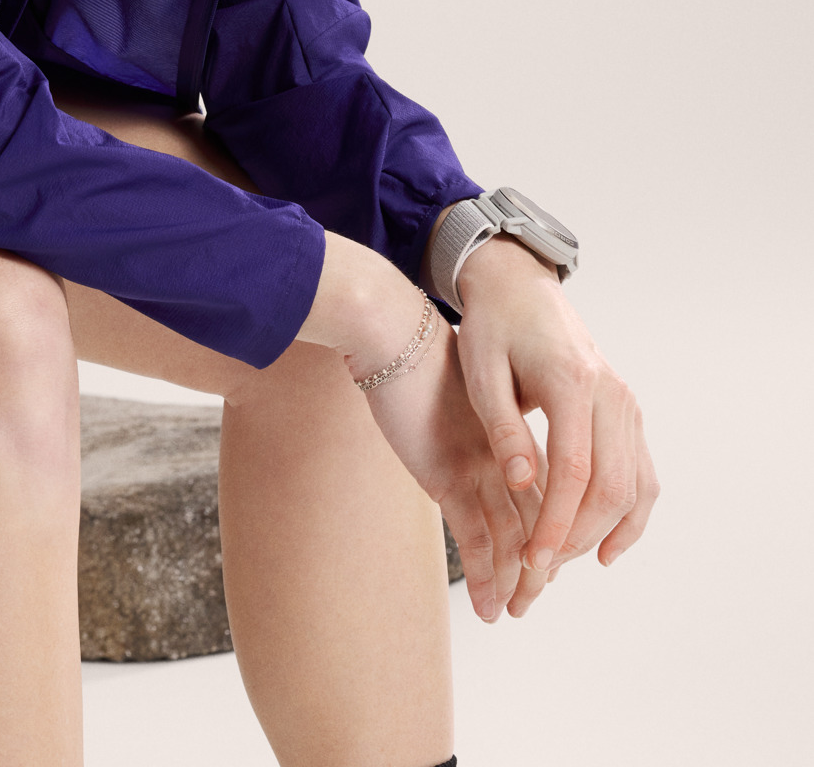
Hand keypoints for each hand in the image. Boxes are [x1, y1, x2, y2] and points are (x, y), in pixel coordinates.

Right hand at [299, 234, 537, 620]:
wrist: (392, 330)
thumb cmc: (417, 358)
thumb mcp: (456, 394)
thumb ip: (474, 423)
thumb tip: (480, 442)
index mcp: (511, 433)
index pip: (546, 492)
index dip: (549, 528)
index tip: (543, 557)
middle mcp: (504, 454)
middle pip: (536, 521)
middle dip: (539, 565)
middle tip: (532, 597)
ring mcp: (479, 466)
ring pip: (514, 538)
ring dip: (518, 581)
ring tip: (514, 611)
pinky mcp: (447, 475)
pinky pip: (476, 538)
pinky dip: (487, 576)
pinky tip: (491, 606)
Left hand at [450, 232, 659, 615]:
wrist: (519, 286)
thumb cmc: (492, 325)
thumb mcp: (481, 371)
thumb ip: (503, 429)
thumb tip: (524, 486)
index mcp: (573, 382)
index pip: (576, 472)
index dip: (557, 524)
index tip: (533, 562)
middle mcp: (611, 393)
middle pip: (612, 486)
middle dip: (578, 537)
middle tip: (540, 569)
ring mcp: (625, 402)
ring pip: (636, 485)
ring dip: (606, 532)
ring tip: (565, 563)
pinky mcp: (626, 410)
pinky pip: (641, 471)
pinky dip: (630, 513)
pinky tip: (604, 546)